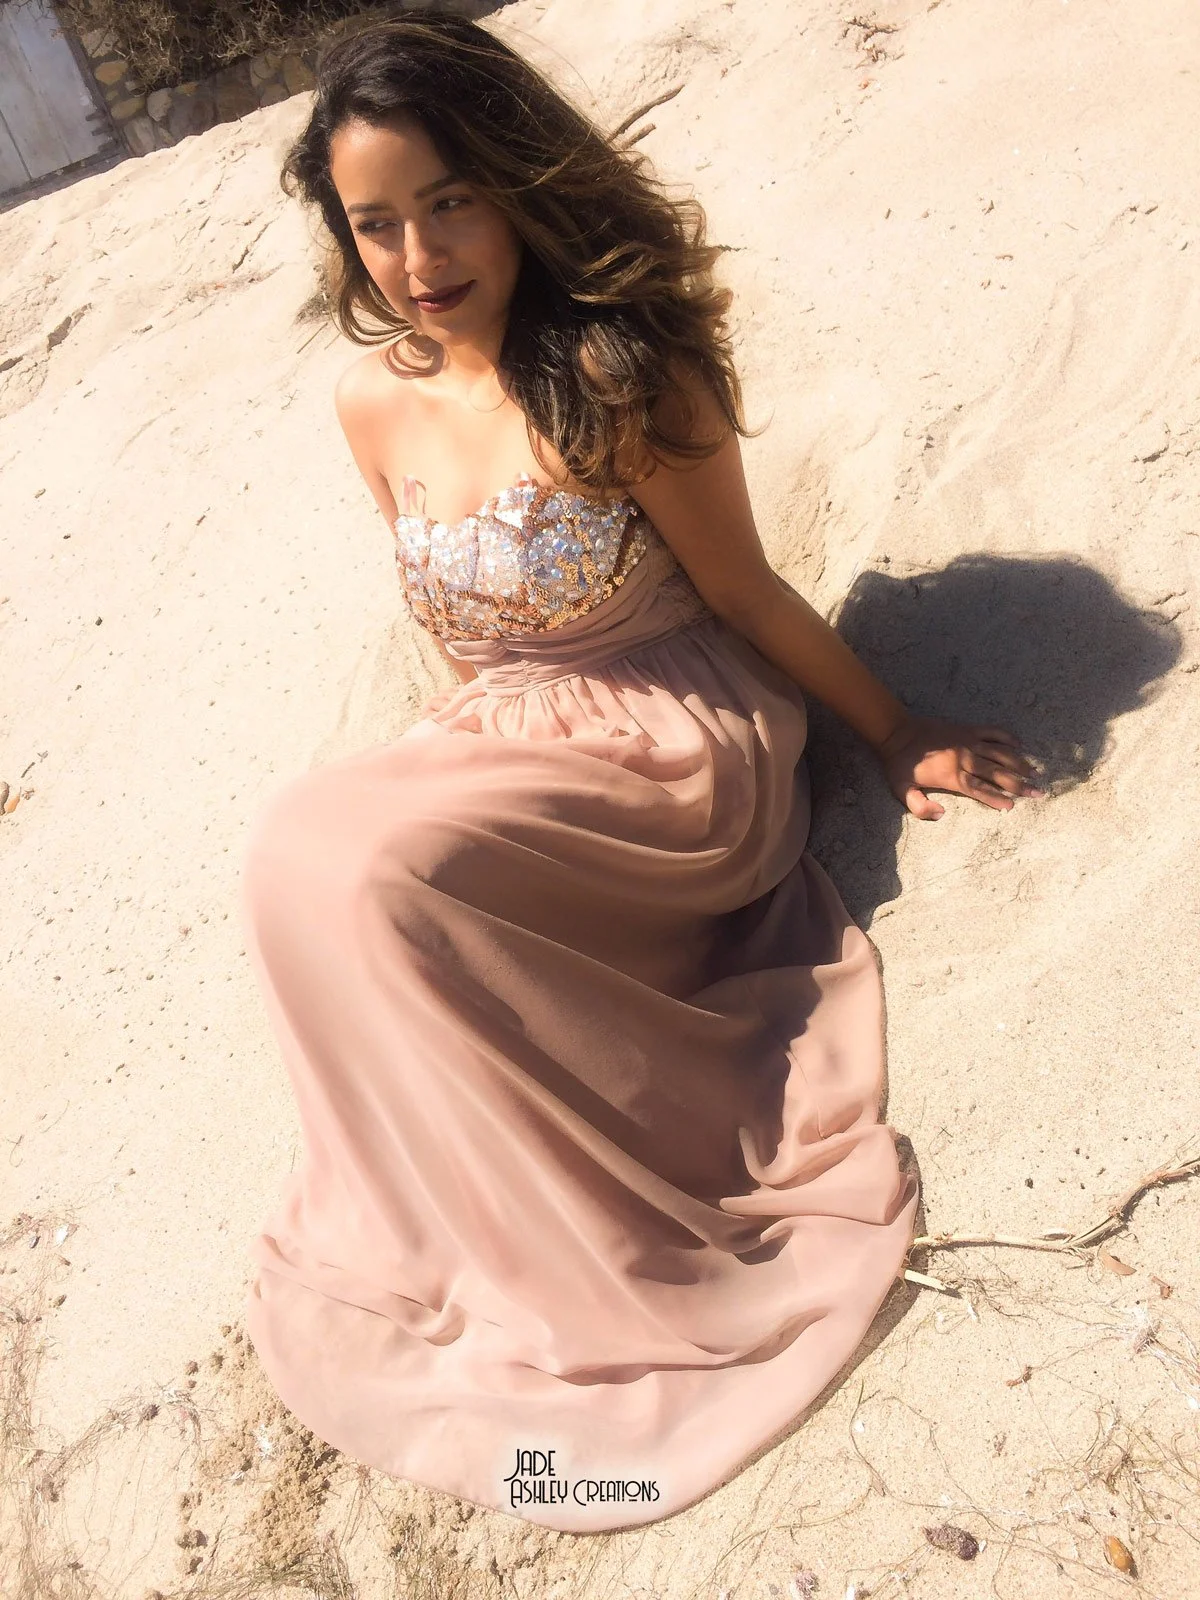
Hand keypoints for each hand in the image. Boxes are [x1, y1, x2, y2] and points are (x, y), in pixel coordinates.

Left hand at [874, 714, 1044, 819]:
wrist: (897, 732)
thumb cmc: (900, 764)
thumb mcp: (902, 790)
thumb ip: (920, 807)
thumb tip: (942, 815)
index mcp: (952, 776)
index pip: (980, 790)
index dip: (997, 799)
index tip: (1013, 805)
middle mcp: (965, 759)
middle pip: (997, 773)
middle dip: (1019, 784)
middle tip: (1038, 792)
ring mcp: (968, 742)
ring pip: (1000, 753)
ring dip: (1019, 763)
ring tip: (1035, 772)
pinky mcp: (967, 729)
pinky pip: (993, 732)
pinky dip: (1007, 737)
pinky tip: (1019, 744)